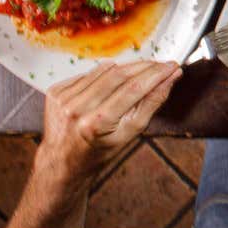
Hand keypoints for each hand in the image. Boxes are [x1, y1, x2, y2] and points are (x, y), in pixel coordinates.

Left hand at [6, 61, 180, 227]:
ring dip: (127, 68)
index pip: (134, 88)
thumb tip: (171, 78)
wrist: (62, 162)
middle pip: (120, 75)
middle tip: (161, 65)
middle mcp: (77, 108)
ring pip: (105, 70)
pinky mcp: (56, 91)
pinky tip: (111, 84)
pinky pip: (89, 74)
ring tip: (140, 74)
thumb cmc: (98, 152)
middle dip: (145, 67)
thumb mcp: (130, 133)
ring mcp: (64, 98)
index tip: (171, 67)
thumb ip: (152, 103)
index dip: (156, 74)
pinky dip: (105, 74)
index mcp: (96, 123)